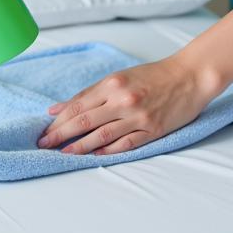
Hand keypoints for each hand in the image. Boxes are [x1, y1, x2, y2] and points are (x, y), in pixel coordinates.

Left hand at [36, 54, 217, 155]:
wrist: (189, 76)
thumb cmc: (152, 75)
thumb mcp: (120, 77)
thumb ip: (90, 93)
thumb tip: (59, 108)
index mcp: (113, 83)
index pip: (78, 105)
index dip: (59, 120)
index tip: (43, 131)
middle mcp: (123, 99)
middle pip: (85, 121)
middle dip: (61, 134)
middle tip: (44, 145)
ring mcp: (137, 116)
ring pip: (101, 135)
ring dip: (79, 147)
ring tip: (63, 154)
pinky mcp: (151, 130)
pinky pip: (124, 144)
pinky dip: (107, 151)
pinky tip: (93, 156)